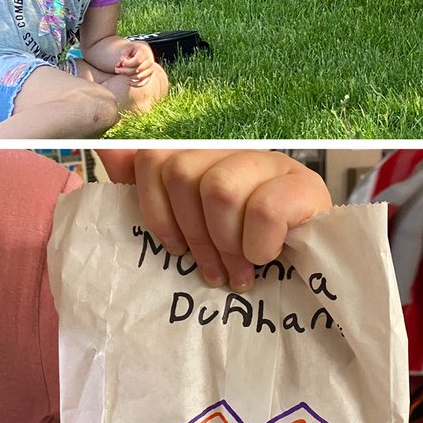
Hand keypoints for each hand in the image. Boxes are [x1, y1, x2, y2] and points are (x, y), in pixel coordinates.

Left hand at [95, 150, 331, 290]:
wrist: (314, 272)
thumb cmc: (241, 250)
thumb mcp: (188, 223)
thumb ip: (147, 187)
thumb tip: (108, 152)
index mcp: (201, 156)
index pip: (153, 158)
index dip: (155, 209)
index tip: (174, 247)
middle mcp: (233, 150)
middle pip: (181, 172)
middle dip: (193, 233)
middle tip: (212, 270)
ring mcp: (271, 162)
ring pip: (219, 188)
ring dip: (225, 243)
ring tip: (238, 271)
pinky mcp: (305, 185)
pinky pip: (264, 208)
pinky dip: (258, 243)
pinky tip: (265, 257)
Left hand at [112, 40, 155, 86]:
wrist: (143, 52)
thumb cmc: (133, 50)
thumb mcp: (128, 48)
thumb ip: (124, 53)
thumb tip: (122, 61)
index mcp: (145, 53)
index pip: (137, 61)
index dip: (128, 64)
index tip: (121, 63)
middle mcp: (150, 62)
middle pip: (137, 70)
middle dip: (125, 71)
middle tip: (116, 69)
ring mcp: (150, 70)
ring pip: (139, 77)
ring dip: (128, 77)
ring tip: (121, 73)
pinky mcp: (149, 76)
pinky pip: (143, 83)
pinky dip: (135, 84)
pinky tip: (129, 82)